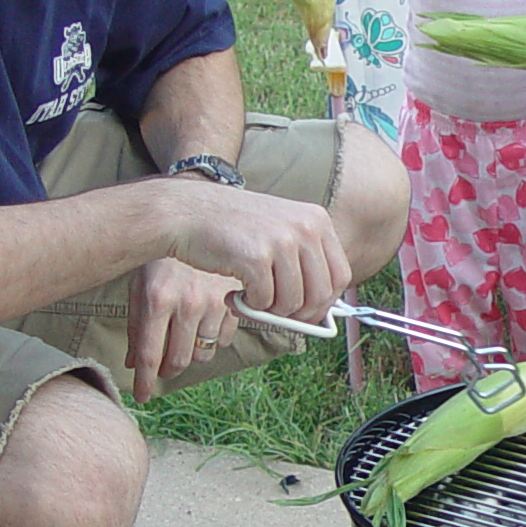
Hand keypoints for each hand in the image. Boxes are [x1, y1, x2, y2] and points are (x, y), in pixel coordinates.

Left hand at [126, 258, 240, 398]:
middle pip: (178, 360)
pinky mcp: (233, 303)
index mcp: (157, 298)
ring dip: (192, 354)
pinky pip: (224, 339)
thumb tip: (132, 363)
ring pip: (203, 353)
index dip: (145, 382)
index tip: (142, 396)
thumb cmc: (163, 258)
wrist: (199, 224)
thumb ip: (135, 324)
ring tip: (184, 340)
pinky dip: (213, 338)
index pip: (150, 354)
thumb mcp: (141, 284)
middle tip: (162, 367)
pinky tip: (204, 323)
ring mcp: (213, 303)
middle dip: (168, 369)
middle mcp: (186, 303)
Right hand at [154, 181, 350, 326]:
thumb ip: (303, 262)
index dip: (325, 303)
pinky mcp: (256, 257)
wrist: (184, 211)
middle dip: (299, 315)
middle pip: (321, 295)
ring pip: (292, 303)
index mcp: (316, 219)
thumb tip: (322, 311)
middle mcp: (304, 227)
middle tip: (274, 314)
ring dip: (269, 311)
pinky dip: (248, 306)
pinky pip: (264, 301)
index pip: (341, 276)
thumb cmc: (230, 228)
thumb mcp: (278, 231)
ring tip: (247, 298)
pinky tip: (232, 293)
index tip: (306, 314)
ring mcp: (281, 241)